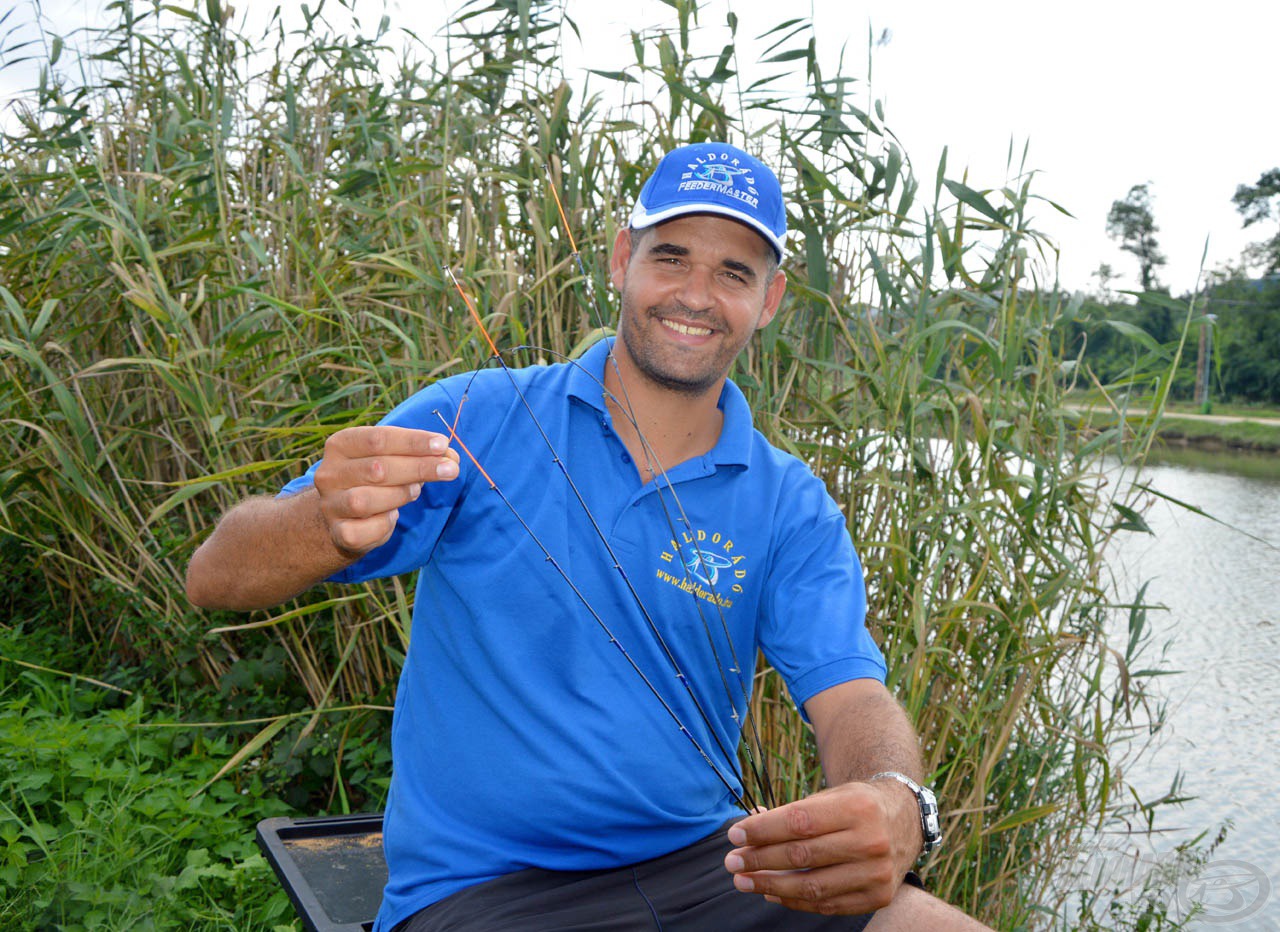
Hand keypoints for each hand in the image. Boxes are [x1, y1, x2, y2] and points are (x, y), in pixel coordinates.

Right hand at [313, 426, 459, 556]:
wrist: (346, 515)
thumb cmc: (376, 479)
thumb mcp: (395, 459)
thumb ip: (421, 454)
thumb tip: (450, 457)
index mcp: (341, 445)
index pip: (378, 438)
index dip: (413, 442)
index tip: (442, 445)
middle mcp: (330, 473)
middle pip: (376, 468)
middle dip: (418, 468)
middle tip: (450, 470)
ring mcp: (331, 504)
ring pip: (364, 500)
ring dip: (399, 495)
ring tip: (416, 491)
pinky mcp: (338, 532)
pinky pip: (364, 531)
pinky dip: (384, 525)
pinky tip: (392, 516)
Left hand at [723, 779, 920, 915]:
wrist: (905, 820)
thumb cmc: (857, 805)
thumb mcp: (830, 797)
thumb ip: (791, 813)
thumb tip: (747, 830)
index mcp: (856, 808)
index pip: (799, 822)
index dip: (762, 831)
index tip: (735, 836)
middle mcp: (870, 841)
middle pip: (802, 856)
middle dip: (759, 860)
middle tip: (732, 862)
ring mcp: (876, 873)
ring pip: (812, 887)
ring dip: (770, 886)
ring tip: (744, 881)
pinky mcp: (878, 896)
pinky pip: (827, 905)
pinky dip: (795, 902)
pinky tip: (772, 893)